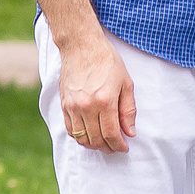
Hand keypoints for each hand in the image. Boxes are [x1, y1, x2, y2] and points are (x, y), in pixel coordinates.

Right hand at [58, 34, 135, 152]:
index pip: (111, 134)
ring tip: (103, 143)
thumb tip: (130, 132)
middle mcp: (87, 107)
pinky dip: (80, 137)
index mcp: (105, 101)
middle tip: (116, 147)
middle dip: (108, 148)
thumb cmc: (107, 61)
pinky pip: (71, 129)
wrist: (82, 46)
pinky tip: (89, 135)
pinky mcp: (64, 104)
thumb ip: (128, 110)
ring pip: (82, 138)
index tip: (124, 147)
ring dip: (94, 145)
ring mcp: (73, 106)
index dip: (119, 145)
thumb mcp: (126, 83)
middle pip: (96, 140)